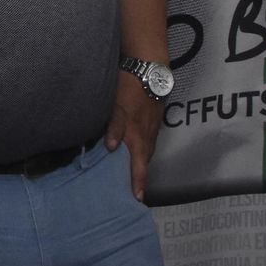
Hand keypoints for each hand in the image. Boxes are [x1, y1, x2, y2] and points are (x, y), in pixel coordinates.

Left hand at [106, 71, 163, 200]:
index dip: (137, 180)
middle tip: (137, 195)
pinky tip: (138, 152)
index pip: (137, 163)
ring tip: (135, 178)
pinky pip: (149, 141)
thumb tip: (112, 148)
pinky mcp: (153, 119)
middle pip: (144, 161)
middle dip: (140, 178)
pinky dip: (143, 151)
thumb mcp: (117, 104)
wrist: (150, 68)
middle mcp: (146, 133)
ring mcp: (152, 126)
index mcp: (136, 132)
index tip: (137, 198)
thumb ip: (114, 126)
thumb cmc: (129, 84)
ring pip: (147, 151)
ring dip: (142, 165)